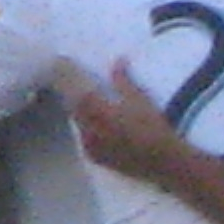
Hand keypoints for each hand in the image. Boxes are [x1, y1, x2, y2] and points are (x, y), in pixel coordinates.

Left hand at [69, 60, 183, 185]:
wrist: (161, 162)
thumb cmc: (153, 128)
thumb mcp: (140, 99)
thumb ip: (123, 80)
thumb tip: (118, 61)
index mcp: (99, 112)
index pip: (76, 90)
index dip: (67, 75)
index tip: (61, 62)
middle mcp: (89, 130)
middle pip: (73, 106)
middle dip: (67, 89)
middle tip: (62, 75)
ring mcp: (90, 146)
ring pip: (76, 122)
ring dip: (75, 107)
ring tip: (74, 94)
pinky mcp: (95, 157)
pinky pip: (82, 137)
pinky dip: (82, 125)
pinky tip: (85, 120)